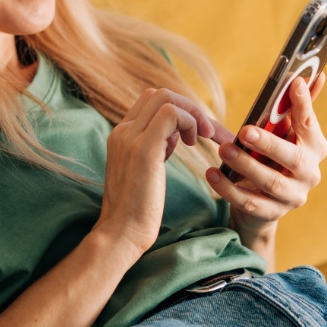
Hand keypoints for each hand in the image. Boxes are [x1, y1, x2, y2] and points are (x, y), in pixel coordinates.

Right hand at [95, 88, 233, 261]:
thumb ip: (154, 149)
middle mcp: (123, 131)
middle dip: (190, 109)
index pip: (150, 102)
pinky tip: (194, 144)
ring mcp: (131, 137)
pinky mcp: (144, 148)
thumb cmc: (137, 210)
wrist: (121, 232)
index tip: (194, 136)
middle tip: (206, 134)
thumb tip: (173, 136)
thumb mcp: (145, 170)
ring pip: (166, 98)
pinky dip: (191, 122)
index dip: (180, 112)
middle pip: (160, 94)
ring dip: (192, 114)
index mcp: (122, 135)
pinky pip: (173, 114)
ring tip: (202, 138)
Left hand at [205, 74, 326, 243]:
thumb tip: (310, 75)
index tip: (293, 83)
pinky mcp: (273, 214)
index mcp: (315, 148)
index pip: (310, 124)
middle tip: (244, 131)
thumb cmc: (273, 158)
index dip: (304, 105)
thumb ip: (293, 108)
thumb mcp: (281, 134)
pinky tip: (212, 174)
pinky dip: (229, 189)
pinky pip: (250, 202)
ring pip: (270, 182)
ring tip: (223, 150)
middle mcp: (310, 173)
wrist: (264, 204)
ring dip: (245, 166)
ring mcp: (293, 197)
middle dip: (268, 144)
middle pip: (293, 158)